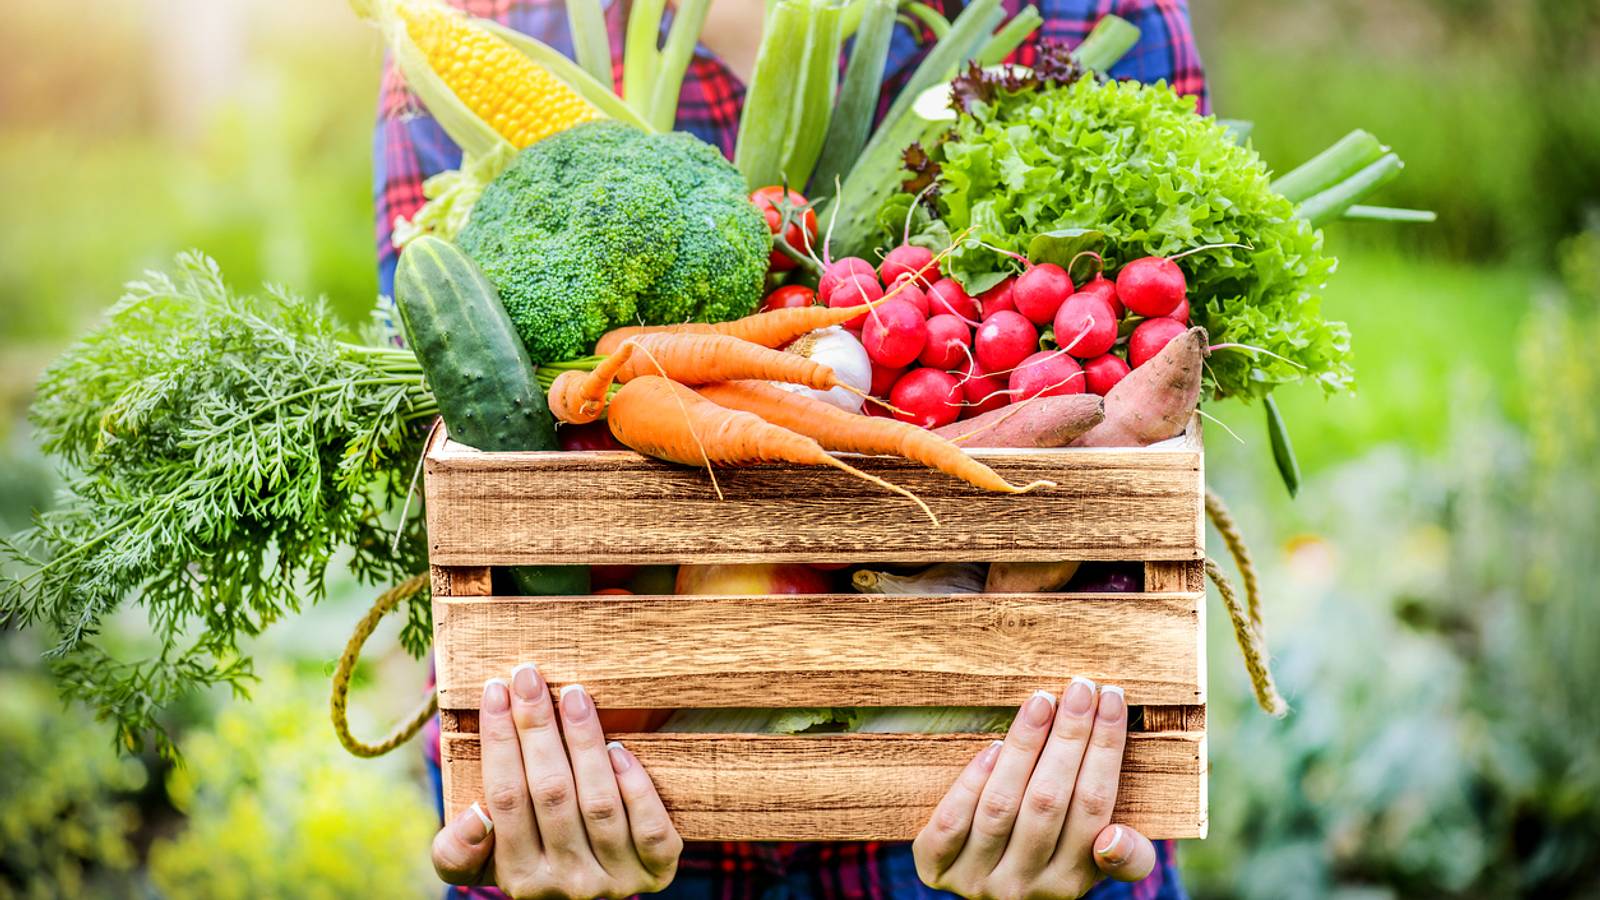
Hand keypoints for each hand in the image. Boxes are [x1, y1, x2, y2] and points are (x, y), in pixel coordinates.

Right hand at [431, 664, 682, 897]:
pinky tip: (620, 749)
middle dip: (536, 727)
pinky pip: (651, 831)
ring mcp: (615, 880)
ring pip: (598, 804)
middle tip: (528, 675)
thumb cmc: (533, 858)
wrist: (592, 898)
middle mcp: (566, 883)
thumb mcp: (482, 864)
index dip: (499, 742)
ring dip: (585, 743)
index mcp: (518, 877)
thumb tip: (473, 817)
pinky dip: (636, 788)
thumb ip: (457, 850)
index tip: (495, 690)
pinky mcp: (657, 871)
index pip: (505, 799)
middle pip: (551, 793)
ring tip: (573, 695)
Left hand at [913, 678, 1156, 898]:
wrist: (983, 897)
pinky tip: (992, 746)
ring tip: (1041, 701)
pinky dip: (972, 782)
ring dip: (1024, 747)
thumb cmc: (1045, 861)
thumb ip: (1125, 856)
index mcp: (1071, 883)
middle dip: (1069, 737)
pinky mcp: (935, 868)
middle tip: (1080, 687)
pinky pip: (952, 822)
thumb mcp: (1090, 865)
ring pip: (1001, 806)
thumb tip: (1115, 837)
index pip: (1095, 806)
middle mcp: (1024, 887)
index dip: (1105, 749)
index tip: (1112, 698)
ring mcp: (977, 879)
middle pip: (1049, 801)